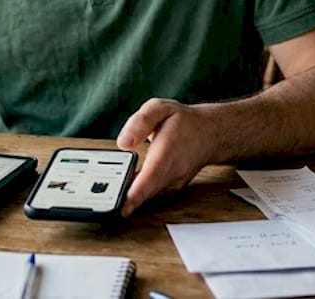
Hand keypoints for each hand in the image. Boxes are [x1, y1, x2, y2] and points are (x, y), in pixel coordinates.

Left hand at [115, 98, 216, 216]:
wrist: (210, 134)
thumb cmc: (184, 121)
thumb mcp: (161, 108)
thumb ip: (141, 121)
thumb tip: (124, 142)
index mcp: (168, 150)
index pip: (151, 176)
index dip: (136, 193)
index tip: (122, 206)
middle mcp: (172, 171)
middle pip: (146, 192)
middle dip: (124, 200)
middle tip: (104, 205)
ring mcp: (172, 182)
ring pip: (147, 195)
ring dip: (128, 198)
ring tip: (107, 200)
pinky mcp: (170, 187)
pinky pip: (150, 193)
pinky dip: (136, 194)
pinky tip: (121, 191)